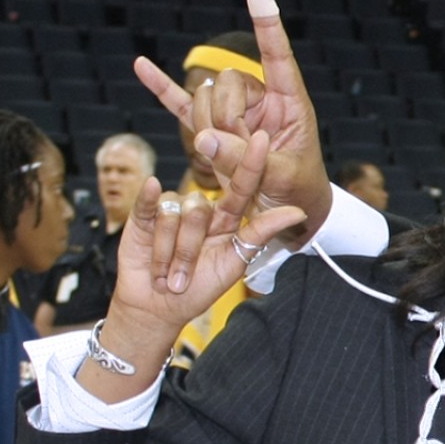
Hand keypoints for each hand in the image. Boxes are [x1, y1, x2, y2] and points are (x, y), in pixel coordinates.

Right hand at [110, 131, 304, 327]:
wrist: (159, 305)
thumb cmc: (201, 287)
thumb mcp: (236, 261)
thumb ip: (262, 232)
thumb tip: (299, 211)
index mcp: (228, 217)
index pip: (243, 185)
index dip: (252, 162)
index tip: (263, 138)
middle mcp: (201, 207)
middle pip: (201, 208)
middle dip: (190, 248)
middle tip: (185, 273)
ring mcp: (172, 207)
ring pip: (176, 212)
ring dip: (170, 251)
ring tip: (168, 269)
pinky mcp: (144, 211)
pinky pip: (150, 199)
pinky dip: (149, 199)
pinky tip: (149, 206)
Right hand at [133, 0, 332, 254]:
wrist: (285, 215)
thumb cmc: (296, 195)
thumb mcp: (279, 179)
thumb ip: (245, 160)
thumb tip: (205, 138)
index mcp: (289, 104)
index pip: (276, 55)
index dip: (267, 24)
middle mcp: (260, 101)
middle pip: (226, 84)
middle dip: (226, 118)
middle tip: (242, 150)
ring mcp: (233, 113)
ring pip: (204, 101)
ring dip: (208, 130)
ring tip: (228, 159)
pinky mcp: (212, 131)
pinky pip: (182, 105)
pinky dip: (162, 88)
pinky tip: (140, 66)